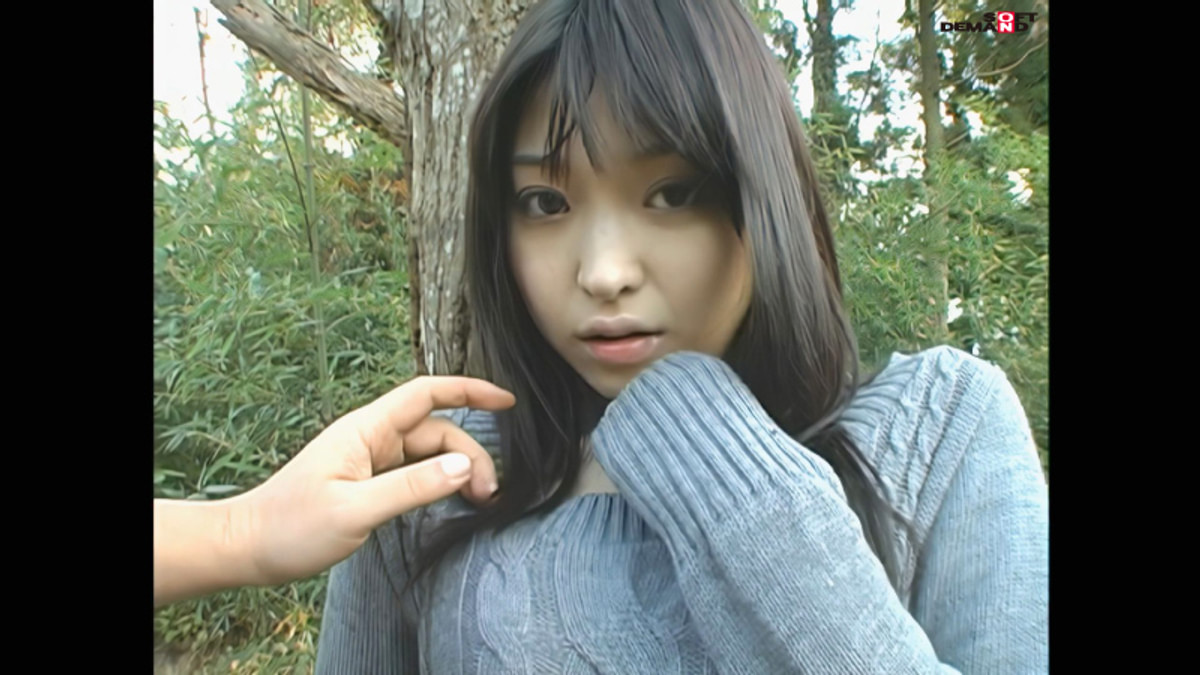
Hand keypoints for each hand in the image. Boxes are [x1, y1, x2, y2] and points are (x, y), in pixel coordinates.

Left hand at [232, 375, 513, 586]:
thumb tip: (463, 469)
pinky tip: (450, 502)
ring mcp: (368, 460)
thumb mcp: (355, 511)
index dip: (469, 391)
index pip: (426, 395)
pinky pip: (413, 472)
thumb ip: (411, 487)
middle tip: (489, 496)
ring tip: (477, 503)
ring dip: (456, 472)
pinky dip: (438, 482)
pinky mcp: (366, 482)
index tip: (507, 401)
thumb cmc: (290, 528)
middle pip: (436, 431)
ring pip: (428, 454)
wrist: (246, 548)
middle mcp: (370, 438)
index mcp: (365, 431)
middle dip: (470, 455)